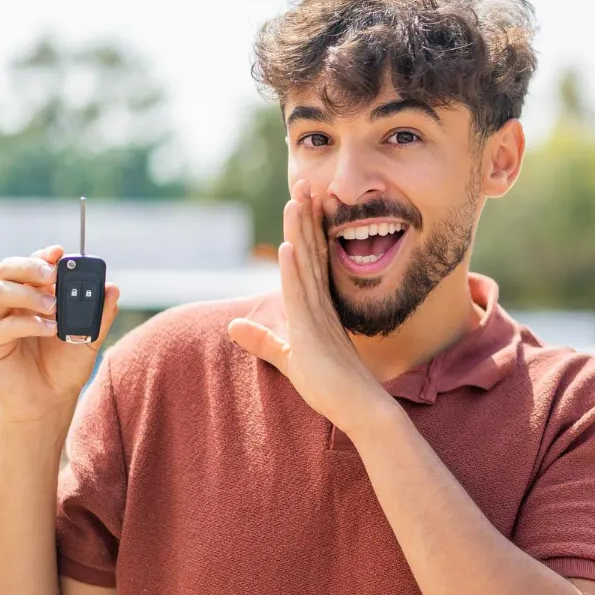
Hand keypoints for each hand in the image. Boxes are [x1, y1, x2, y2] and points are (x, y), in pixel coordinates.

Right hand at [0, 245, 120, 425]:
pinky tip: (49, 329)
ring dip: (29, 294)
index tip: (60, 252)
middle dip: (30, 267)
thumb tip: (113, 288)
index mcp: (31, 295)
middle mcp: (9, 303)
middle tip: (53, 275)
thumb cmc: (65, 366)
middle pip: (7, 269)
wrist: (49, 401)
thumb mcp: (88, 338)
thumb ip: (99, 314)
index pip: (30, 265)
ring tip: (55, 308)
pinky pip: (1, 325)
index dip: (43, 255)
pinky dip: (27, 323)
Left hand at [226, 181, 393, 433]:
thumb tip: (233, 327)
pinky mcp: (314, 332)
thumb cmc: (331, 389)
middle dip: (306, 219)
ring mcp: (319, 316)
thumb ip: (264, 342)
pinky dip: (295, 270)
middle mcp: (321, 306)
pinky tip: (290, 245)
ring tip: (296, 199)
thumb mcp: (289, 360)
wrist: (361, 410)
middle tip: (303, 184)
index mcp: (318, 309)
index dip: (305, 230)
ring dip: (301, 232)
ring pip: (307, 266)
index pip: (309, 262)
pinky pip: (303, 296)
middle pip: (311, 253)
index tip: (302, 202)